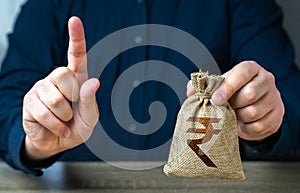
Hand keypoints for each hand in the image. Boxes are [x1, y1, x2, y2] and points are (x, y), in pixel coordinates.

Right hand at [22, 17, 99, 160]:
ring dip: (64, 116)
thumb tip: (94, 81)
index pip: (76, 55)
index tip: (74, 20)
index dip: (76, 38)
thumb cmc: (78, 126)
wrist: (59, 142)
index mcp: (76, 78)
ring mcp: (42, 89)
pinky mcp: (30, 102)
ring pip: (55, 98)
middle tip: (72, 109)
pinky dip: (57, 126)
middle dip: (71, 97)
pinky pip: (45, 113)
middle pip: (64, 74)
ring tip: (64, 120)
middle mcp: (57, 79)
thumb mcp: (90, 117)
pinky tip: (58, 128)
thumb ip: (91, 100)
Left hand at [187, 61, 284, 140]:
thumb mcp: (220, 86)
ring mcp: (274, 98)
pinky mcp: (277, 115)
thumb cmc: (234, 94)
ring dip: (238, 117)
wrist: (253, 107)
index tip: (215, 99)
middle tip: (226, 108)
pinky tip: (242, 124)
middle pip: (250, 94)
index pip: (242, 73)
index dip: (228, 87)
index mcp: (251, 69)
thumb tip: (191, 92)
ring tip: (233, 115)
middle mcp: (266, 80)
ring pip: (254, 112)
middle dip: (233, 105)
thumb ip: (205, 86)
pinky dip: (246, 128)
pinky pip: (259, 126)